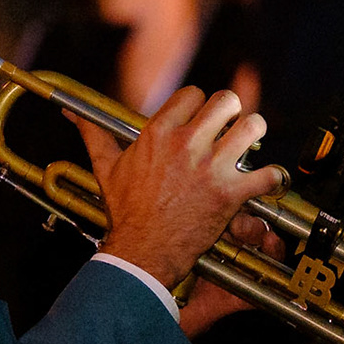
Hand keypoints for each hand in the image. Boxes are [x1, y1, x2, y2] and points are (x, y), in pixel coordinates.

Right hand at [78, 86, 287, 293]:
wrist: (142, 250)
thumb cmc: (126, 211)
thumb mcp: (106, 168)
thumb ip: (93, 134)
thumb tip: (71, 113)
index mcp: (159, 132)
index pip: (194, 94)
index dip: (200, 104)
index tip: (200, 119)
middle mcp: (187, 144)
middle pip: (227, 102)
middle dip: (232, 113)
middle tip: (229, 128)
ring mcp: (210, 168)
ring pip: (253, 127)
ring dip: (254, 135)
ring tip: (248, 144)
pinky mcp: (229, 194)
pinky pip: (267, 174)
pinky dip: (272, 178)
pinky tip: (264, 181)